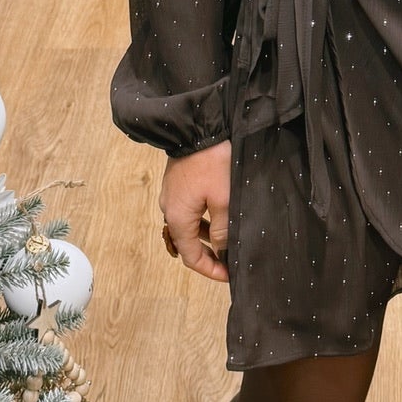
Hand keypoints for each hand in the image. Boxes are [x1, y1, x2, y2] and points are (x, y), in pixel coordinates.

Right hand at [160, 141, 230, 282]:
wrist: (197, 125)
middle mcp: (170, 209)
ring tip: (230, 239)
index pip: (191, 257)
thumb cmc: (212, 162)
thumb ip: (223, 230)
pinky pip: (190, 209)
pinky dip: (204, 218)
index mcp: (179, 218)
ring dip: (208, 235)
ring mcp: (172, 195)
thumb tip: (223, 252)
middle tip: (231, 259)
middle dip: (210, 254)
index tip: (229, 275)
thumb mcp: (224, 200)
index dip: (211, 269)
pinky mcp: (177, 183)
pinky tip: (220, 215)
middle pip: (189, 242)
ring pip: (191, 225)